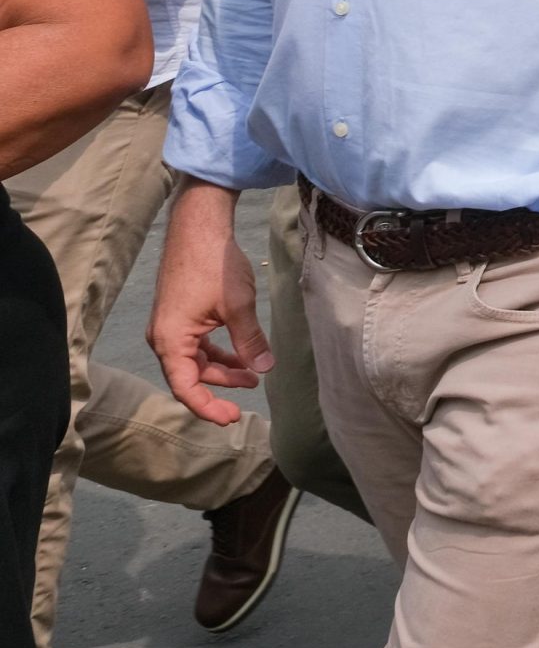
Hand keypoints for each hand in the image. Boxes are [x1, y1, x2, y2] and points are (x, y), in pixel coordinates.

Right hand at [146, 181, 270, 425]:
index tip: (231, 418)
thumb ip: (249, 341)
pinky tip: (244, 355)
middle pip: (192, 376)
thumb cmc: (213, 266)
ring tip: (256, 373)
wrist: (199, 228)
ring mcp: (171, 327)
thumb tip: (264, 369)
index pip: (185, 387)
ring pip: (197, 360)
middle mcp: (164, 338)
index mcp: (170, 341)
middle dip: (222, 386)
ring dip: (225, 368)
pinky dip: (221, 352)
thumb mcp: (238, 306)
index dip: (207, 406)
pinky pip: (198, 345)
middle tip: (251, 395)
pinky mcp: (181, 317)